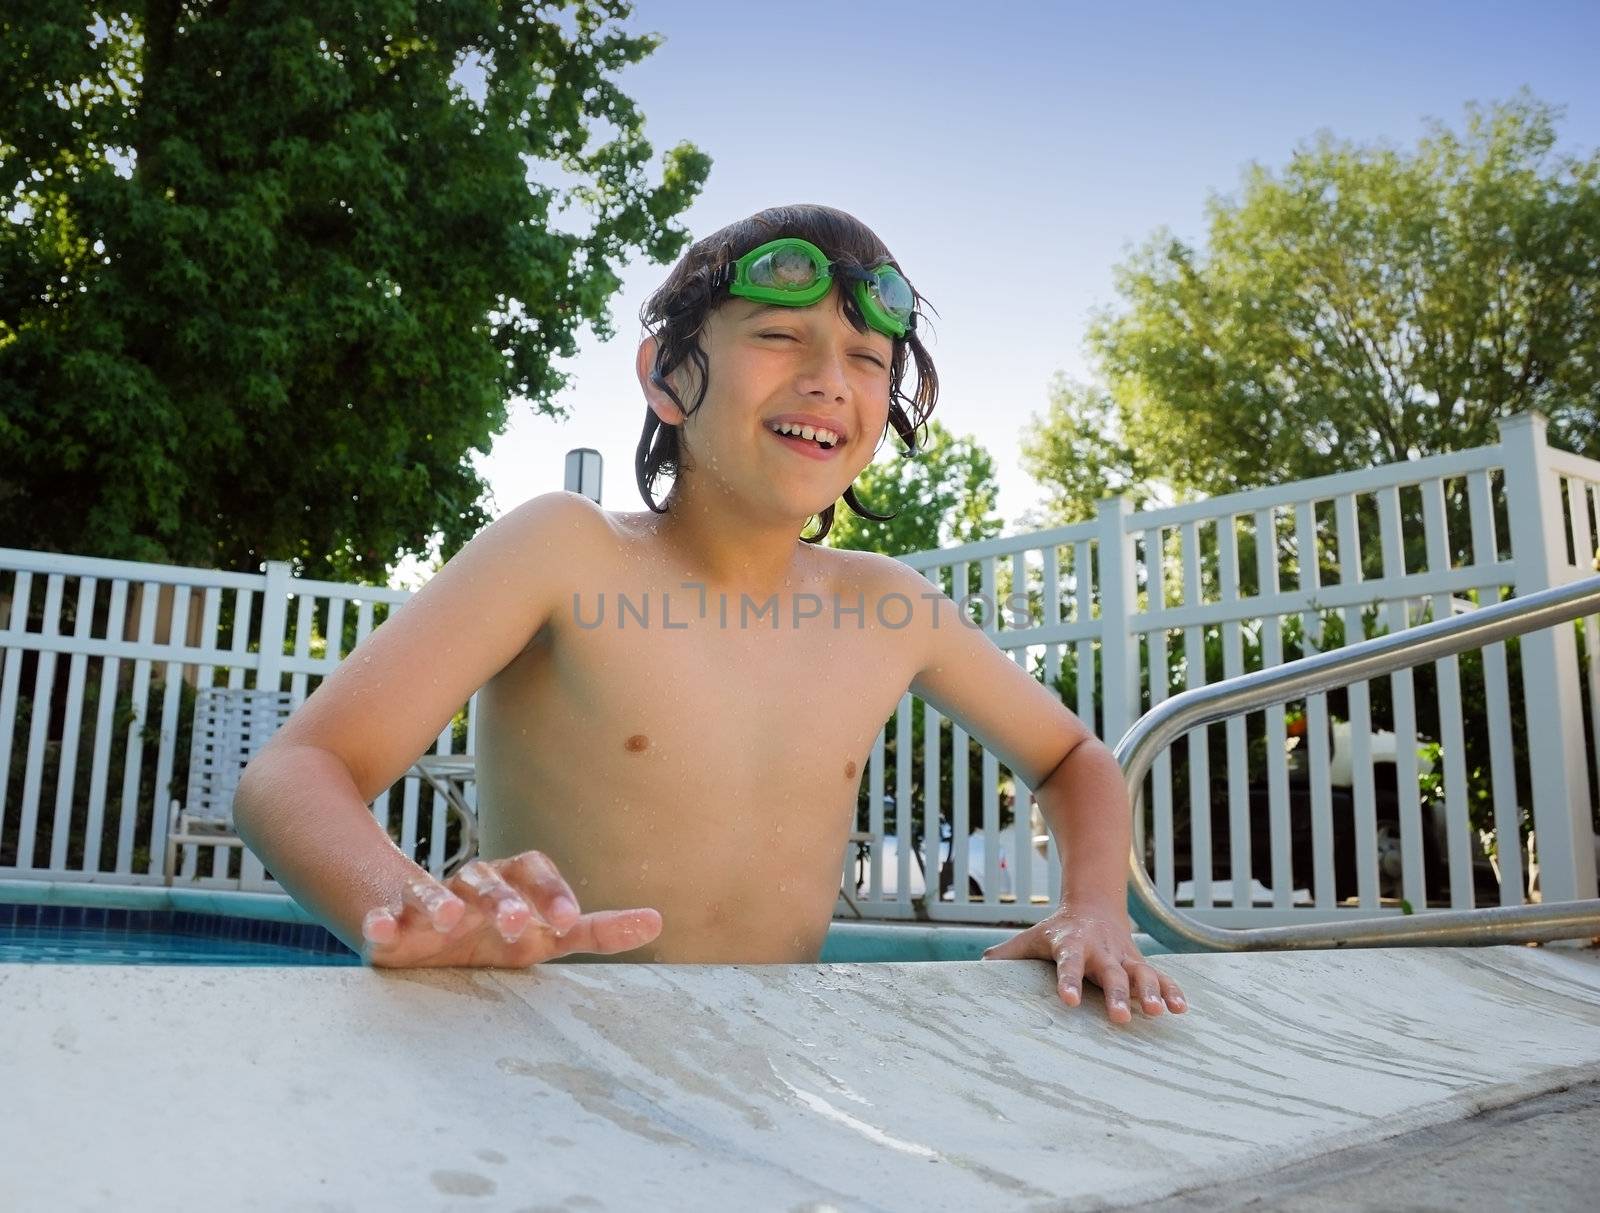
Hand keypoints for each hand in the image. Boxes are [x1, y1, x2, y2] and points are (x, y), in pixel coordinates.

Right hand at [359, 851, 661, 967]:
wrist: (417, 937)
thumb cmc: (491, 938)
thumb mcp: (544, 938)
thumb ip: (595, 931)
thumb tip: (656, 921)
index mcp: (510, 885)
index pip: (534, 869)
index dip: (552, 891)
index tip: (567, 921)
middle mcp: (469, 887)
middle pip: (488, 878)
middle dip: (503, 900)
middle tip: (518, 925)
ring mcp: (426, 903)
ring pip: (433, 890)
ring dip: (441, 900)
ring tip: (449, 919)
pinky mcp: (388, 922)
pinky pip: (382, 915)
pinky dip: (381, 920)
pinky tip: (381, 930)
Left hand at [980, 903, 1186, 1023]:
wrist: (1094, 907)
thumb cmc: (1058, 932)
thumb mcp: (1032, 938)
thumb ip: (1009, 953)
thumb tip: (980, 966)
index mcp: (1071, 945)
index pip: (1068, 965)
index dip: (1068, 981)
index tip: (1068, 1001)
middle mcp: (1101, 951)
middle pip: (1110, 974)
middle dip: (1117, 995)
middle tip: (1121, 1018)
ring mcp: (1124, 957)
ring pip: (1141, 974)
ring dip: (1151, 993)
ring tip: (1160, 1013)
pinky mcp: (1141, 964)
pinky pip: (1160, 978)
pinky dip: (1173, 991)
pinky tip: (1182, 1010)